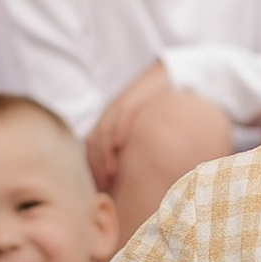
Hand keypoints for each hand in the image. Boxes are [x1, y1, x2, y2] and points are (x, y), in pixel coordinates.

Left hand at [85, 61, 168, 193]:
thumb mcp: (142, 126)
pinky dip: (119, 130)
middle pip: (95, 140)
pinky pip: (122, 114)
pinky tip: (119, 144)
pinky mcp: (134, 97)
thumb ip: (133, 144)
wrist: (167, 75)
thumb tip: (131, 172)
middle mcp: (110, 113)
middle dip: (97, 164)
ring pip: (105, 130)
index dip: (94, 166)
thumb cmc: (158, 106)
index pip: (93, 145)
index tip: (101, 185)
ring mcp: (120, 105)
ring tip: (112, 173)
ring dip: (105, 153)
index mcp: (109, 120)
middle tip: (105, 184)